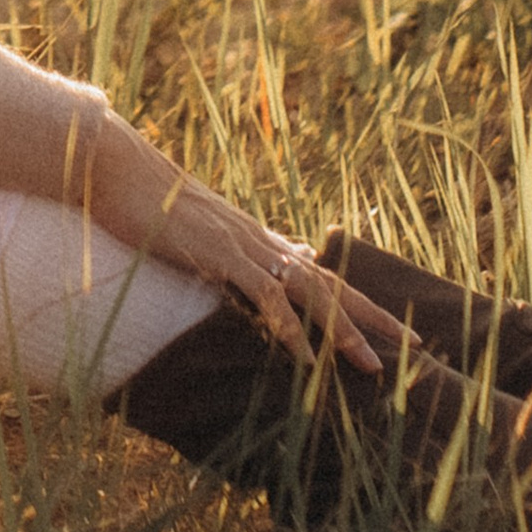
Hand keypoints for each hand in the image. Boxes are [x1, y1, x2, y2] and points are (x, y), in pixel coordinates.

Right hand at [84, 118, 395, 371]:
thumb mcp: (199, 228)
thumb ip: (237, 247)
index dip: (360, 303)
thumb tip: (273, 252)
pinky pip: (265, 296)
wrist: (115, 165)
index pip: (322, 274)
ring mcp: (243, 246)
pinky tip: (304, 358)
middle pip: (332, 282)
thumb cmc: (146, 199)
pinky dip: (288, 328)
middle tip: (416, 348)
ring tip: (373, 365)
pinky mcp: (220, 254)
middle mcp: (261, 241)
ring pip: (310, 292)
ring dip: (344, 330)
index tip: (395, 329)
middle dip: (375, 317)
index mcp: (258, 239)